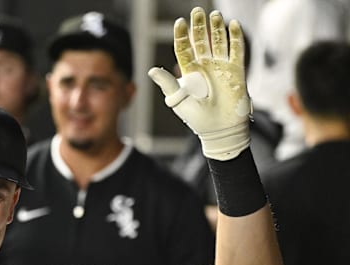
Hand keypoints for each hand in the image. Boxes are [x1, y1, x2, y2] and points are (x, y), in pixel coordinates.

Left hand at [148, 7, 250, 160]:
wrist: (219, 130)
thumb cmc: (197, 119)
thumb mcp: (178, 100)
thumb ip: (167, 83)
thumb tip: (151, 70)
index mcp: (189, 72)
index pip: (184, 48)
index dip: (182, 35)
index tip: (179, 22)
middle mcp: (205, 67)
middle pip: (201, 41)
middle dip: (199, 26)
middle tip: (197, 11)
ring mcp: (221, 67)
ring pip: (218, 42)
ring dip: (216, 28)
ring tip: (214, 15)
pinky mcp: (236, 71)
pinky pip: (236, 50)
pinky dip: (235, 37)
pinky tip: (232, 24)